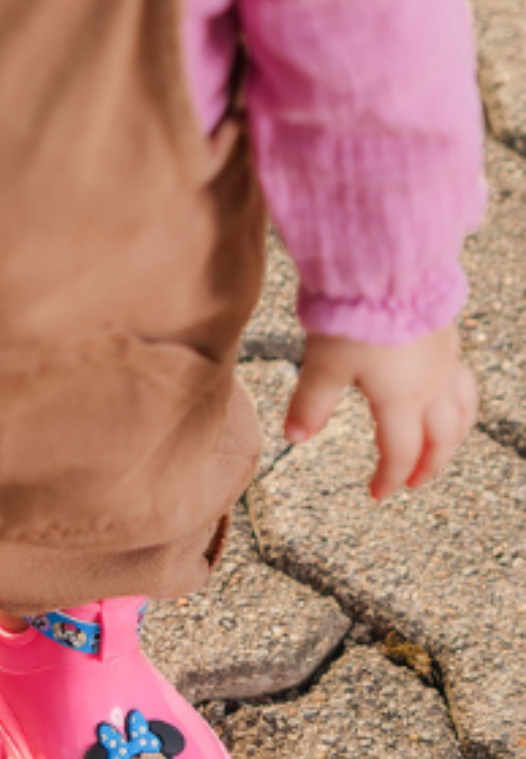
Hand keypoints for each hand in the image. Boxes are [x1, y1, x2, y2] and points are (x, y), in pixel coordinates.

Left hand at [284, 325, 478, 500]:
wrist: (388, 265)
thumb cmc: (355, 315)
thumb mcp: (322, 365)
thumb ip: (310, 405)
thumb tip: (294, 438)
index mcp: (402, 399)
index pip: (400, 452)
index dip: (389, 477)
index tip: (377, 493)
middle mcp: (432, 385)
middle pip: (442, 439)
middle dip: (428, 465)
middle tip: (412, 482)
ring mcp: (445, 359)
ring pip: (462, 411)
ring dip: (452, 438)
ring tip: (440, 448)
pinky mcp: (447, 336)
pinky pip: (463, 381)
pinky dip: (458, 403)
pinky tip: (444, 397)